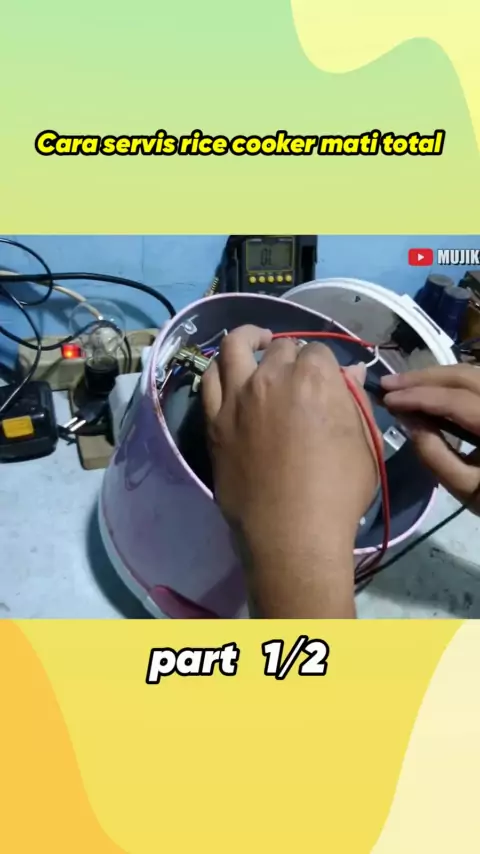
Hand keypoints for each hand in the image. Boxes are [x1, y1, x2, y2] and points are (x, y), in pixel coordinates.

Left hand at [201, 325, 378, 616]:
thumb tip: (349, 374)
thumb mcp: (364, 446)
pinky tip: (228, 373)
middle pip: (280, 348)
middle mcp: (272, 377)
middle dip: (291, 356)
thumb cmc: (338, 493)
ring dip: (248, 339)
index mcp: (315, 378)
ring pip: (235, 347)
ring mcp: (237, 397)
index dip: (324, 365)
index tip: (326, 380)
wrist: (291, 534)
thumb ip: (354, 403)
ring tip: (255, 343)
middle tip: (295, 375)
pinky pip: (209, 380)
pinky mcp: (214, 420)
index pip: (319, 352)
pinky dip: (219, 369)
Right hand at [381, 365, 479, 513]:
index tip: (387, 398)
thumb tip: (407, 420)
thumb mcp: (467, 489)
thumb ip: (434, 455)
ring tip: (403, 386)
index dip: (419, 396)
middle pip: (465, 376)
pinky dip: (451, 384)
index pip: (456, 401)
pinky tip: (428, 391)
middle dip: (423, 378)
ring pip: (472, 374)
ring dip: (435, 377)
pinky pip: (477, 384)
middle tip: (387, 384)